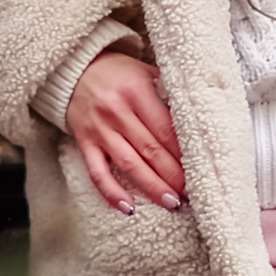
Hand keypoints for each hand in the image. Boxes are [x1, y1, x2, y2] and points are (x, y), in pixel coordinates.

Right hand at [65, 54, 187, 213]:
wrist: (75, 68)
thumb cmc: (118, 72)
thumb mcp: (145, 71)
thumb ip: (168, 91)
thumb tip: (197, 118)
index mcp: (136, 91)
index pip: (165, 129)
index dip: (184, 153)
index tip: (201, 169)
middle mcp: (117, 111)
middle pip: (151, 150)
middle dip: (174, 175)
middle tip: (193, 193)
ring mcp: (99, 129)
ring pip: (129, 164)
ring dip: (151, 187)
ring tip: (172, 203)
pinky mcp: (85, 142)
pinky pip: (97, 172)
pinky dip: (111, 192)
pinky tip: (128, 208)